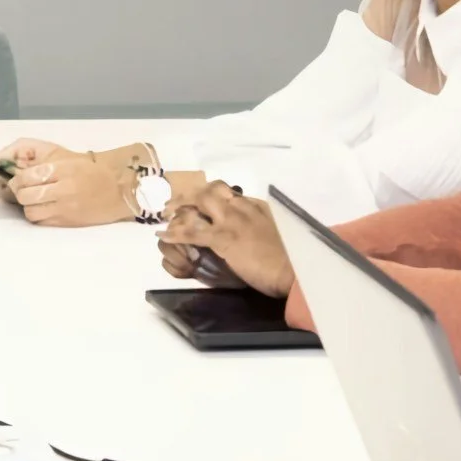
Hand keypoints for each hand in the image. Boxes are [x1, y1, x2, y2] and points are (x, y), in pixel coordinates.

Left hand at [5, 152, 136, 226]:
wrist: (117, 191)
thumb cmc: (92, 173)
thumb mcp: (68, 161)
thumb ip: (44, 167)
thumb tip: (18, 174)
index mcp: (63, 170)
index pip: (27, 177)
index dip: (17, 179)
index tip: (17, 180)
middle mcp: (63, 190)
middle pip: (25, 195)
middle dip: (19, 192)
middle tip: (23, 190)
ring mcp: (65, 208)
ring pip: (30, 211)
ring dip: (28, 206)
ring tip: (35, 200)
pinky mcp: (67, 222)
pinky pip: (41, 222)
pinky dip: (38, 215)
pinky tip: (44, 208)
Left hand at [160, 181, 293, 295]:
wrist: (296, 270)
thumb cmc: (291, 257)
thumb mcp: (278, 232)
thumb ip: (262, 225)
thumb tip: (252, 229)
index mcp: (256, 205)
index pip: (226, 192)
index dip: (208, 195)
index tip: (198, 201)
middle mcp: (241, 207)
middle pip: (209, 191)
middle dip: (189, 195)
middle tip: (175, 204)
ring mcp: (231, 221)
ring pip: (197, 204)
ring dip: (178, 209)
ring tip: (165, 215)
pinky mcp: (223, 238)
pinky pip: (192, 231)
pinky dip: (175, 232)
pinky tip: (164, 234)